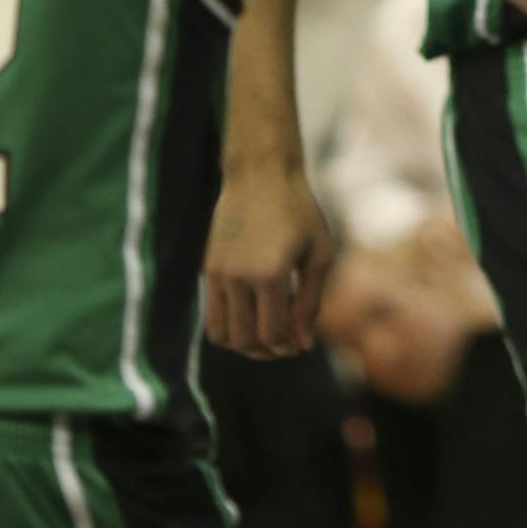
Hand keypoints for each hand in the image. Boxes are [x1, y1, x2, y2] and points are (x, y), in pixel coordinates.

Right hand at [203, 155, 334, 357]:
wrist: (261, 175)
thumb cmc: (300, 211)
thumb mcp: (319, 253)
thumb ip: (311, 301)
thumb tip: (304, 345)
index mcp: (270, 274)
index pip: (271, 333)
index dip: (287, 347)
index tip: (299, 343)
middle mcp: (238, 277)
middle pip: (244, 340)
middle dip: (266, 352)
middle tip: (284, 345)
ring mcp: (217, 274)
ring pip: (220, 334)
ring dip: (243, 344)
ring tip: (265, 336)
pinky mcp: (207, 269)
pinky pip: (211, 314)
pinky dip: (229, 325)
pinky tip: (252, 315)